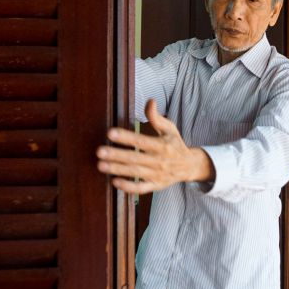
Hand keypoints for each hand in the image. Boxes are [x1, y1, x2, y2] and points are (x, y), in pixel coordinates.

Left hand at [96, 99, 214, 194]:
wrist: (189, 166)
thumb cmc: (175, 144)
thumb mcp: (170, 129)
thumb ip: (157, 117)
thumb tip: (150, 101)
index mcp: (162, 145)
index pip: (141, 141)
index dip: (126, 137)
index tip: (110, 133)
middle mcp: (159, 161)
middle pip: (135, 158)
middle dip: (116, 155)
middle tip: (99, 151)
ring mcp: (157, 175)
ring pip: (135, 173)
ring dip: (118, 169)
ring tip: (101, 165)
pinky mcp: (155, 185)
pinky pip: (141, 188)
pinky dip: (128, 187)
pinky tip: (114, 182)